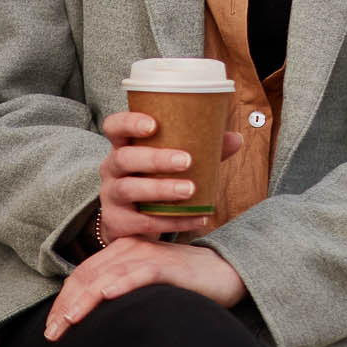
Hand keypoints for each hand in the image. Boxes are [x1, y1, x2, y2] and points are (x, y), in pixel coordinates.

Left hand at [44, 238, 246, 339]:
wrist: (224, 273)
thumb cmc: (181, 285)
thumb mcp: (142, 287)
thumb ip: (119, 293)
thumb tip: (89, 321)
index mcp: (118, 253)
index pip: (81, 276)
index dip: (62, 302)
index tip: (51, 329)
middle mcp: (128, 249)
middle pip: (87, 276)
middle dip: (66, 306)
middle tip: (52, 334)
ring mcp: (148, 255)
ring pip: (107, 275)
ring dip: (85, 299)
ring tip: (70, 321)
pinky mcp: (168, 266)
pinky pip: (140, 273)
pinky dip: (122, 283)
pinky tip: (107, 294)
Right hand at [92, 110, 246, 242]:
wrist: (132, 223)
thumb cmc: (154, 181)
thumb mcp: (170, 163)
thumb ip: (202, 149)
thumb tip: (235, 138)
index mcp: (123, 147)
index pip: (114, 127)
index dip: (128, 123)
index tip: (153, 125)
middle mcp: (111, 169)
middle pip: (124, 158)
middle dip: (155, 159)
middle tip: (186, 161)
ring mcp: (111, 196)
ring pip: (129, 189)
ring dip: (160, 189)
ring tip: (189, 190)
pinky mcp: (118, 222)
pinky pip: (144, 222)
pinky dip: (173, 221)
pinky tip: (197, 218)